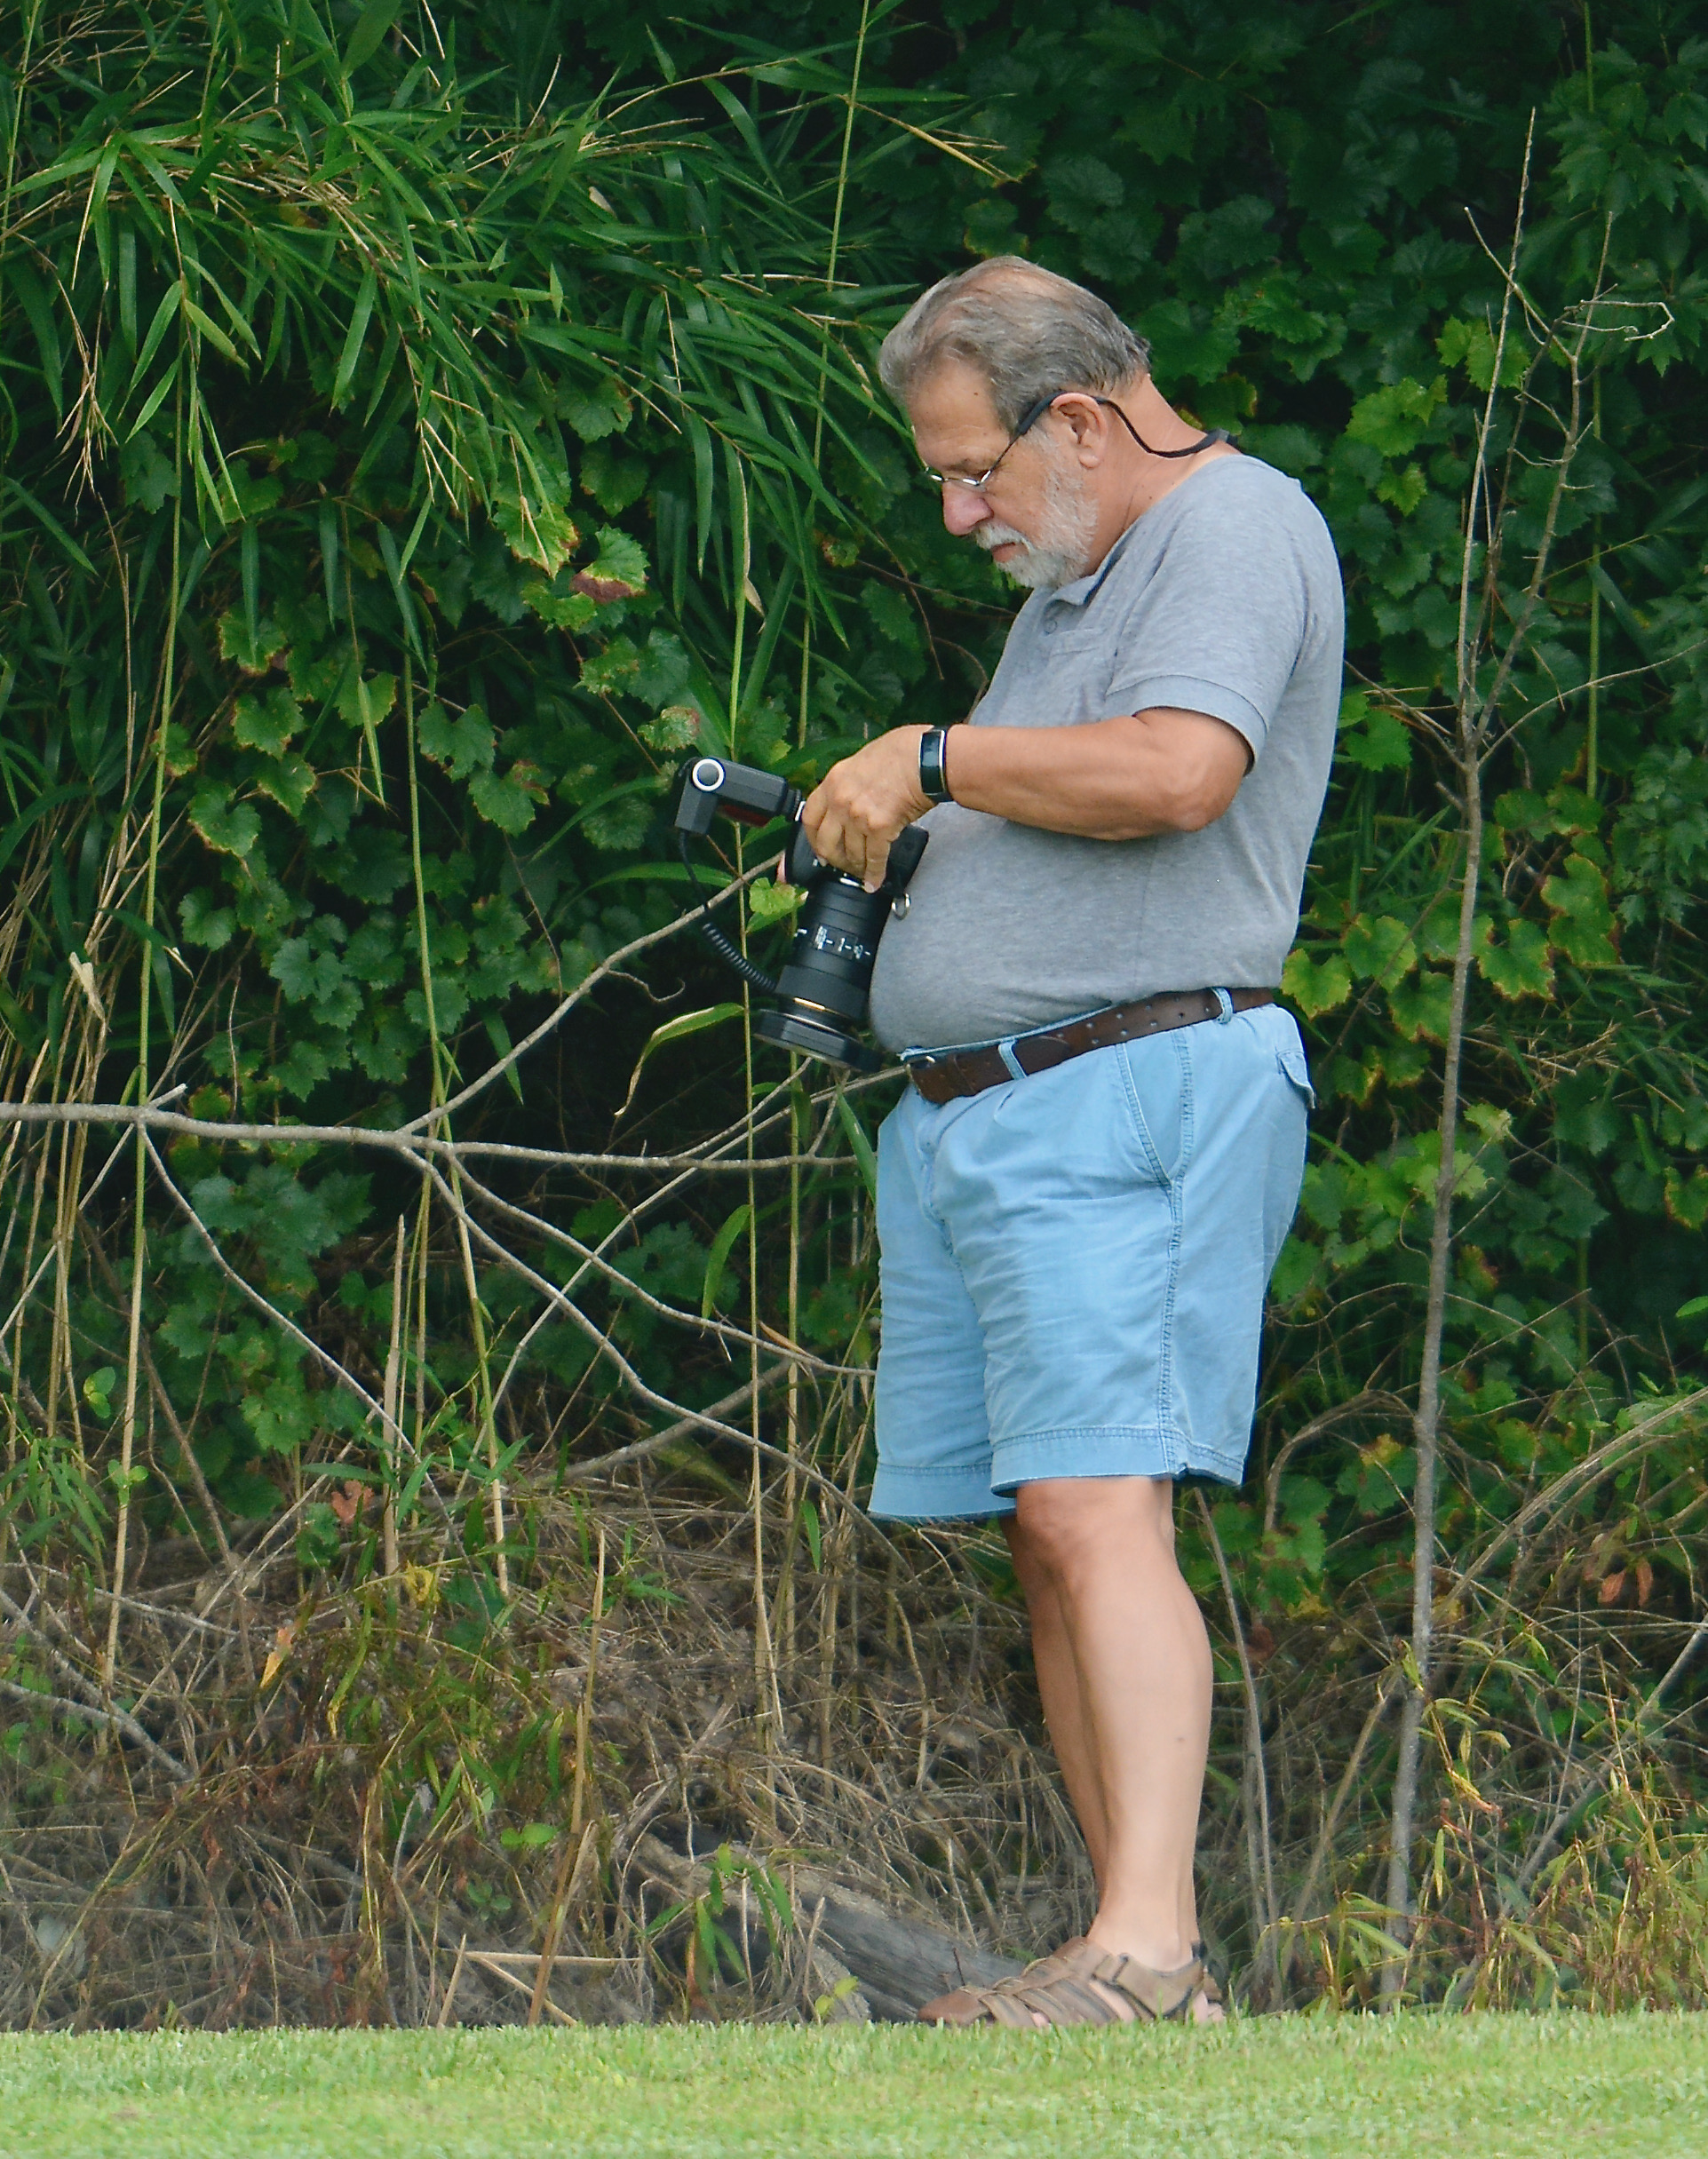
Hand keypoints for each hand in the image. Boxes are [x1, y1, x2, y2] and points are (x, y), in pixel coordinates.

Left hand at [802, 726, 931, 889]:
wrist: (923, 758)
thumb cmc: (899, 755)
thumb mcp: (860, 763)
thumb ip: (848, 786)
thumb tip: (846, 807)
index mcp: (832, 782)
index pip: (810, 818)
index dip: (812, 839)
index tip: (819, 849)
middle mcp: (840, 800)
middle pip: (826, 842)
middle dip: (834, 859)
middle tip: (841, 866)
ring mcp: (858, 815)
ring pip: (851, 853)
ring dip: (857, 867)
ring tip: (863, 872)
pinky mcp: (879, 828)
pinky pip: (874, 858)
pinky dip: (874, 874)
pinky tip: (875, 881)